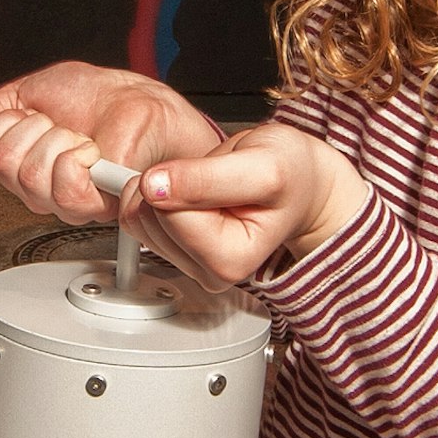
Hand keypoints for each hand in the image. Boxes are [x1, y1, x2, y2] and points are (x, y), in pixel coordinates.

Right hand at [0, 62, 223, 222]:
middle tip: (63, 123)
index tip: (35, 111)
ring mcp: (64, 200)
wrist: (147, 105)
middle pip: (0, 162)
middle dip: (33, 126)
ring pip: (28, 174)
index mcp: (22, 159)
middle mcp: (38, 186)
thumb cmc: (104, 97)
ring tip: (81, 136)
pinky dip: (78, 156)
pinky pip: (63, 186)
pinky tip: (92, 151)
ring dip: (58, 140)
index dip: (5, 121)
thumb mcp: (38, 89)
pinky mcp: (92, 205)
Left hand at [133, 121, 366, 289]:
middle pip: (149, 218)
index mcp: (230, 261)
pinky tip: (194, 192)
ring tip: (211, 185)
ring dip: (167, 188)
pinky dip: (158, 194)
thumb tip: (154, 185)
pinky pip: (136, 218)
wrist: (301, 185)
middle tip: (215, 177)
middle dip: (173, 184)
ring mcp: (189, 264)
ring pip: (138, 218)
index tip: (213, 171)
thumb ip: (206, 177)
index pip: (169, 214)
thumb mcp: (261, 165)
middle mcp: (208, 272)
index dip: (184, 178)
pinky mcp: (174, 251)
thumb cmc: (291, 177)